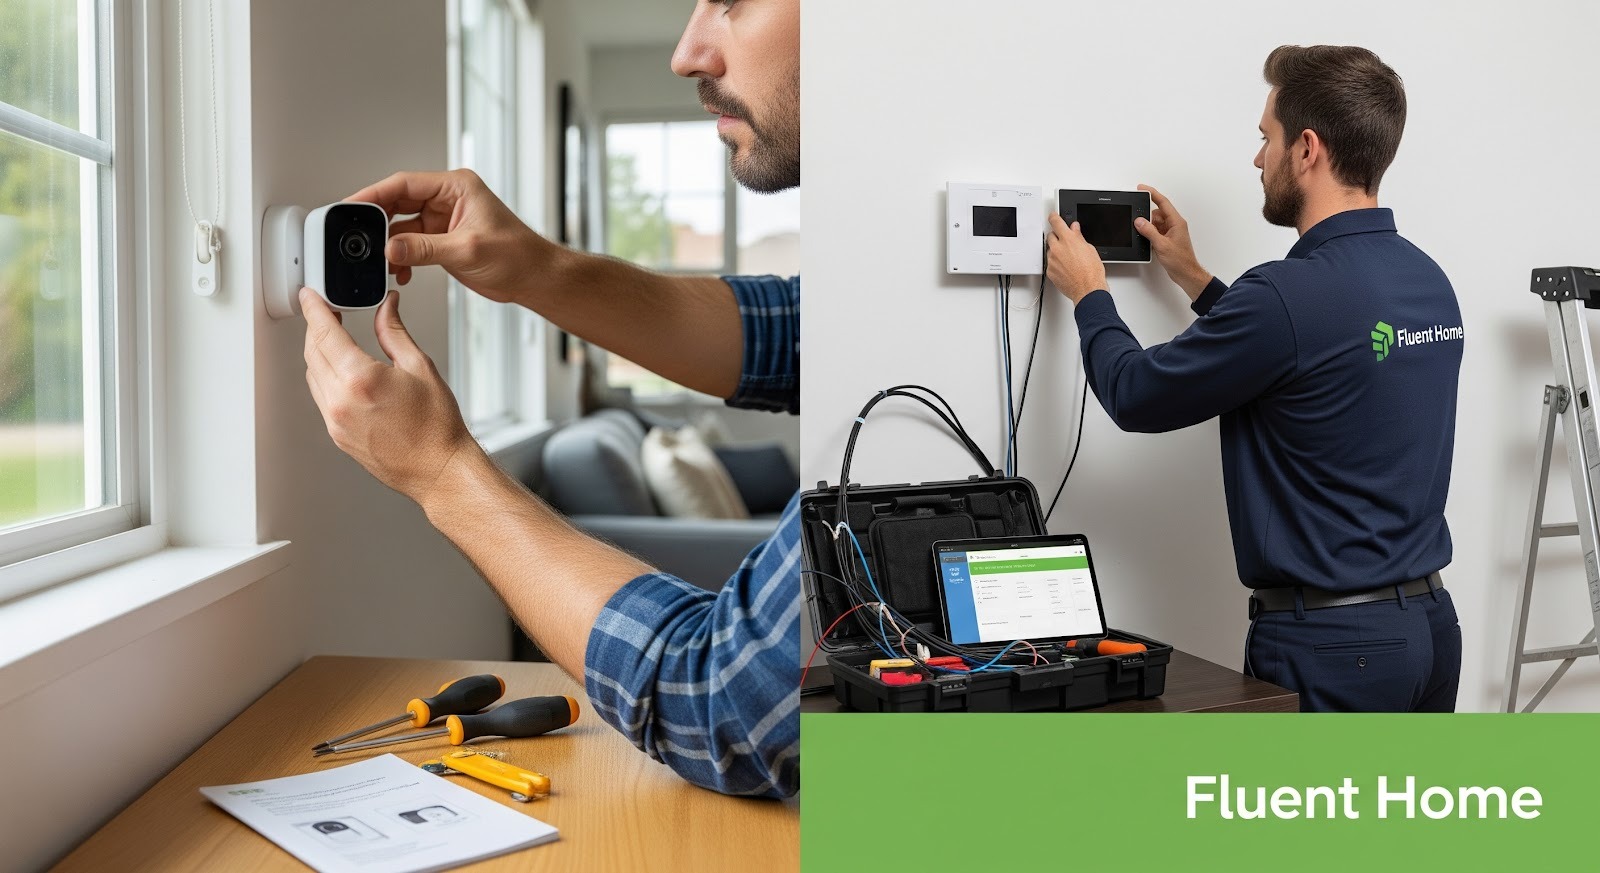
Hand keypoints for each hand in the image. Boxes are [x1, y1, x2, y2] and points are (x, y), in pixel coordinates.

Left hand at [300, 287, 483, 506]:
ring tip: (335, 340)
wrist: (438, 469)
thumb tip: (387, 307)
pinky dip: (324, 377)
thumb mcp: (419, 367)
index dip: (314, 309)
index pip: (325, 332)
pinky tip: (342, 371)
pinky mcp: (336, 434)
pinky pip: (320, 397)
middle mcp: (341, 400)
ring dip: (319, 352)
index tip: (310, 296)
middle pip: (313, 351)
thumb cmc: (436, 426)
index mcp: (361, 378)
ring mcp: (335, 420)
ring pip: (312, 374)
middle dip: (316, 328)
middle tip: (326, 312)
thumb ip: (394, 332)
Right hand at [348, 169, 555, 304]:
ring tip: (375, 260)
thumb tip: (390, 249)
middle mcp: (447, 199)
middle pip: (398, 202)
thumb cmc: (518, 255)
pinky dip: (400, 257)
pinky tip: (397, 271)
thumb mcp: (467, 250)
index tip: (350, 206)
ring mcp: (444, 220)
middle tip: (353, 236)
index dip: (373, 194)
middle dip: (375, 221)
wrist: (535, 278)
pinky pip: (410, 244)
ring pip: (401, 225)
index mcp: (456, 186)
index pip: (404, 184)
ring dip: (388, 244)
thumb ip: (425, 249)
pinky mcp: (443, 240)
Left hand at [1046, 214, 1107, 303]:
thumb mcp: (1089, 249)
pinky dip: (1056, 263)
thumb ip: (1079, 237)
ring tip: (1069, 260)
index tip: (1053, 216)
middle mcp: (1057, 249)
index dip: (1054, 217)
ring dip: (1057, 252)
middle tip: (1065, 242)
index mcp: (1068, 240)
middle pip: (1050, 236)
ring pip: (1050, 251)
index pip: (1056, 222)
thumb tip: (1075, 229)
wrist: (1087, 289)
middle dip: (1057, 237)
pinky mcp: (1050, 271)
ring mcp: (1052, 260)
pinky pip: (1050, 263)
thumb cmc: (1091, 272)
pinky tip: (1066, 268)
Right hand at [1134, 184, 1211, 300]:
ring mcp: (1171, 232)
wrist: (1186, 273)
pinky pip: (1156, 231)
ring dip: (1149, 228)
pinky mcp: (1168, 239)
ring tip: (1150, 240)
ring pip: (1156, 223)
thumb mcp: (1161, 245)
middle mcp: (1174, 225)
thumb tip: (1139, 221)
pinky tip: (1151, 243)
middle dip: (1148, 218)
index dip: (1152, 194)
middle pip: (1157, 213)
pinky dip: (1151, 235)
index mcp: (1176, 222)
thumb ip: (1149, 231)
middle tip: (1141, 225)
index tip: (1142, 188)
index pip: (1162, 203)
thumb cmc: (1180, 261)